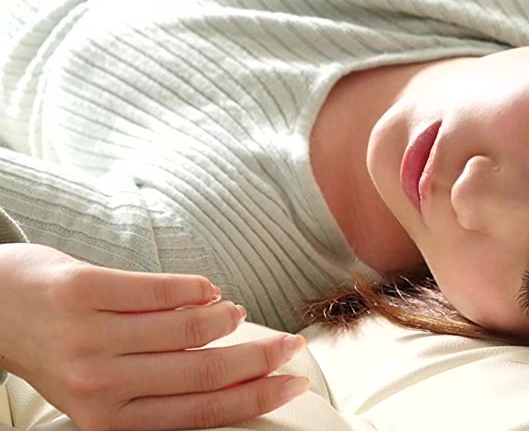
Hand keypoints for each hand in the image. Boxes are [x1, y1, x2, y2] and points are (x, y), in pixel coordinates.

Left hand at [0, 243, 308, 429]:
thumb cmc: (59, 350)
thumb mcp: (106, 388)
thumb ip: (162, 388)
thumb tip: (237, 377)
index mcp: (112, 419)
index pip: (204, 412)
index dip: (258, 396)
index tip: (292, 381)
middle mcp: (101, 385)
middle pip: (206, 372)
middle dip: (261, 357)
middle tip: (289, 344)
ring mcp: (90, 337)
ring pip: (190, 327)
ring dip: (225, 317)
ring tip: (232, 311)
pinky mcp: (83, 291)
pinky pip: (161, 288)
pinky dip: (197, 287)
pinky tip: (207, 289)